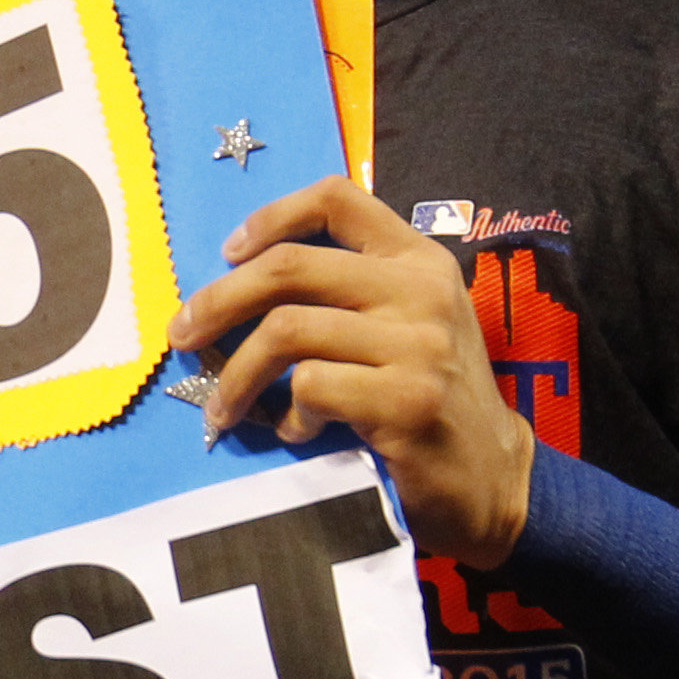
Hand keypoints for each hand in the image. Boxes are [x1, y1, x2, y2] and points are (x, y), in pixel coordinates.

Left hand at [177, 177, 533, 566]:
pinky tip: (297, 434)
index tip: (229, 253)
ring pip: (287, 330)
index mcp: (418, 260)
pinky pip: (310, 388)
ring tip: (225, 407)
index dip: (271, 216)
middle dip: (218, 301)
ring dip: (237, 376)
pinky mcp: (407, 401)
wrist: (495, 480)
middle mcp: (421, 291)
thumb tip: (238, 284)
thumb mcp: (412, 325)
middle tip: (183, 336)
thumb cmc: (433, 402)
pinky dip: (286, 416)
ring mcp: (419, 345)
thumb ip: (353, 293)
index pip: (338, 198)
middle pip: (289, 267)